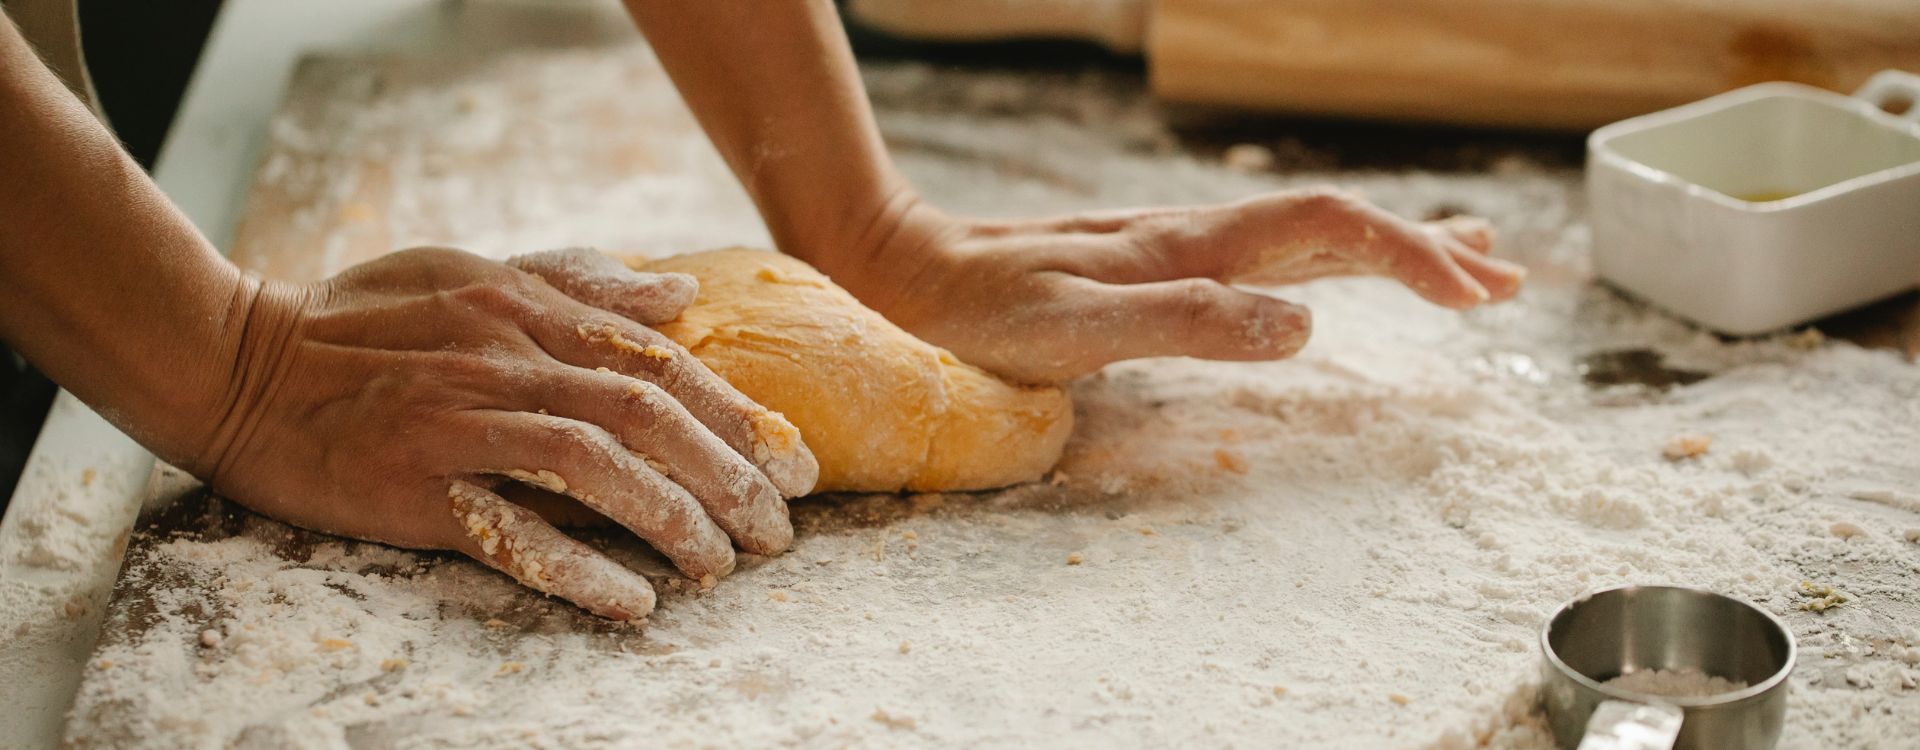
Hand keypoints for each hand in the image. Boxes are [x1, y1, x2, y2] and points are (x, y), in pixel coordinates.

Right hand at [189, 247, 818, 619]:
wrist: (233, 362)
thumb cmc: (356, 320)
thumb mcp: (468, 272)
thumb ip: (575, 284)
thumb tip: (674, 295)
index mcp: (525, 310)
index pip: (659, 363)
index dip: (740, 416)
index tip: (796, 463)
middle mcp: (505, 361)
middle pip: (648, 416)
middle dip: (731, 476)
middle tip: (781, 531)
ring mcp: (460, 425)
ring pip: (596, 467)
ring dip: (674, 520)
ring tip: (724, 567)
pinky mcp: (414, 487)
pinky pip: (511, 530)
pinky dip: (579, 565)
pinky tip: (634, 600)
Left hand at [818, 188, 1526, 383]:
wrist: (911, 269)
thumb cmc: (982, 313)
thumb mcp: (1077, 331)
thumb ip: (1187, 324)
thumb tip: (1306, 324)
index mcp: (1194, 246)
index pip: (1332, 229)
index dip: (1412, 255)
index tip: (1478, 297)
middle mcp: (1198, 235)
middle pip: (1339, 223)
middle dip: (1428, 250)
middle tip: (1508, 282)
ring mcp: (1181, 246)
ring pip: (1310, 233)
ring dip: (1393, 248)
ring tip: (1466, 267)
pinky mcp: (1158, 265)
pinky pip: (1268, 253)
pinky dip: (1330, 258)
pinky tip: (1331, 274)